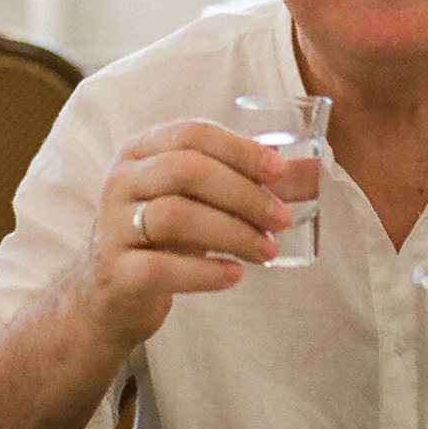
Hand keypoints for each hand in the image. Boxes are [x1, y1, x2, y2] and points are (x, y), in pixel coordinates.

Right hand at [70, 121, 289, 346]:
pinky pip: (160, 267)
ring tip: (267, 251)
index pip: (192, 133)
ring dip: (232, 232)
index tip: (279, 170)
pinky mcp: (115, 272)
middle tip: (281, 218)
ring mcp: (112, 227)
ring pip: (176, 216)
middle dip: (243, 193)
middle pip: (186, 170)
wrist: (110, 295)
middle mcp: (120, 182)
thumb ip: (253, 183)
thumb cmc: (164, 238)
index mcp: (140, 152)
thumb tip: (316, 167)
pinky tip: (234, 275)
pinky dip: (204, 271)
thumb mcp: (202, 203)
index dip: (239, 149)